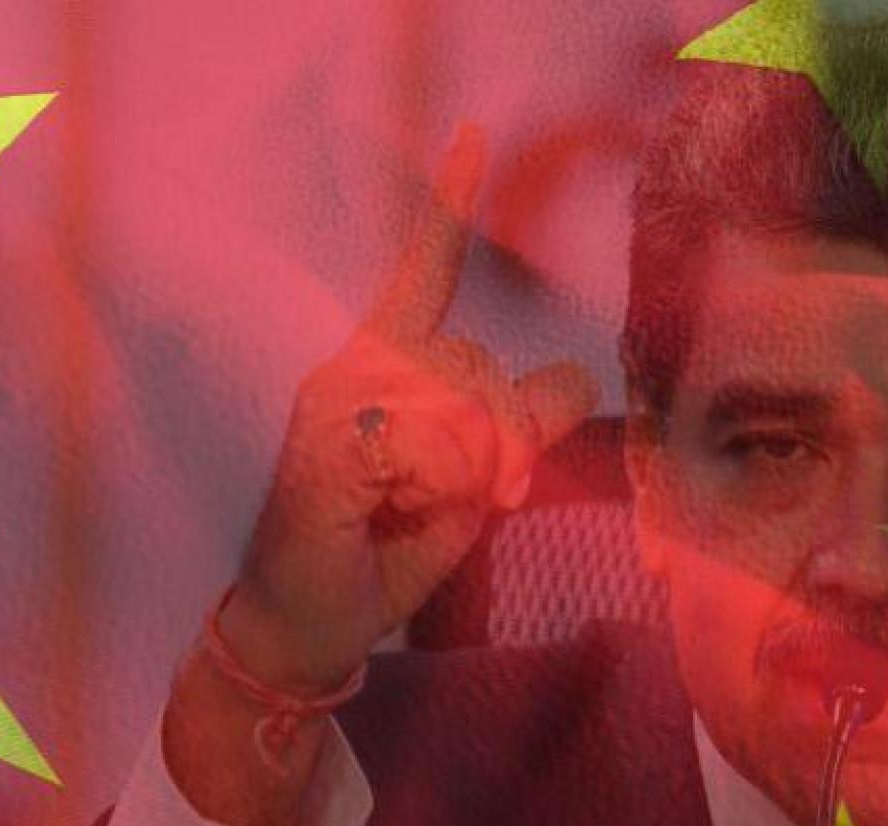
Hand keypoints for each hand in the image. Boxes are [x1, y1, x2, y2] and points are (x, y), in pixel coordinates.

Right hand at [222, 124, 596, 692]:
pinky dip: (438, 486)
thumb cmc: (384, 550)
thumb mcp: (473, 485)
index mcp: (383, 365)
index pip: (425, 274)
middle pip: (476, 360)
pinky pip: (428, 443)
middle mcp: (351, 368)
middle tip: (493, 494)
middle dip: (508, 436)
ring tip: (431, 508)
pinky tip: (396, 511)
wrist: (311, 626)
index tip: (473, 136)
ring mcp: (331, 403)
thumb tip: (575, 378)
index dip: (448, 207)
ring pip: (459, 401)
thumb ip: (518, 430)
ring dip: (475, 468)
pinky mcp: (326, 447)